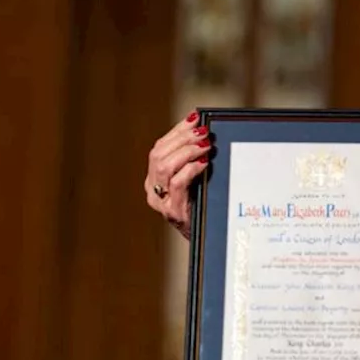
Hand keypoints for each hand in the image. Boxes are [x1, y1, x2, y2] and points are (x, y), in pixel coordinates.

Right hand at [144, 111, 212, 238]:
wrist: (207, 242)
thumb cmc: (203, 209)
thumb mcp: (195, 182)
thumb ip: (193, 161)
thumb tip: (205, 133)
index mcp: (154, 179)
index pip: (160, 147)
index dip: (177, 130)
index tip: (195, 117)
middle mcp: (152, 189)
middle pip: (159, 154)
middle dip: (183, 138)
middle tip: (204, 132)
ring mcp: (160, 202)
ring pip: (164, 166)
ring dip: (187, 151)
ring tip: (205, 146)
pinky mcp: (173, 211)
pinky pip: (177, 184)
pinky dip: (191, 169)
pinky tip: (204, 163)